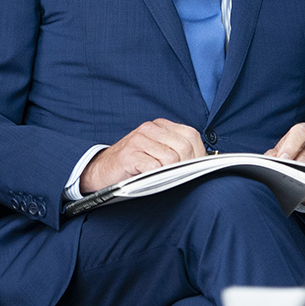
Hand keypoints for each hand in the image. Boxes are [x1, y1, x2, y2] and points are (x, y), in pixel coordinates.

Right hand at [80, 119, 207, 193]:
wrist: (101, 171)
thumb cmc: (133, 165)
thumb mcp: (158, 153)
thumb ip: (178, 152)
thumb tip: (203, 163)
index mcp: (161, 126)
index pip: (192, 135)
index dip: (198, 155)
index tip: (195, 169)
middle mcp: (150, 128)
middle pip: (184, 147)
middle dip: (187, 167)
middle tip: (179, 178)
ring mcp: (139, 139)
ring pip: (172, 158)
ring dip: (170, 174)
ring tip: (161, 178)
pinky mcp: (129, 154)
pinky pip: (154, 167)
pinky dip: (156, 177)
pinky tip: (149, 179)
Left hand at [268, 122, 304, 206]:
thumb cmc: (291, 156)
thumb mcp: (278, 152)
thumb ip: (272, 156)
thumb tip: (268, 163)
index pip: (300, 134)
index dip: (290, 147)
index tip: (282, 159)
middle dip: (294, 171)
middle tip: (283, 182)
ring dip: (303, 186)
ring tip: (291, 193)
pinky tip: (303, 198)